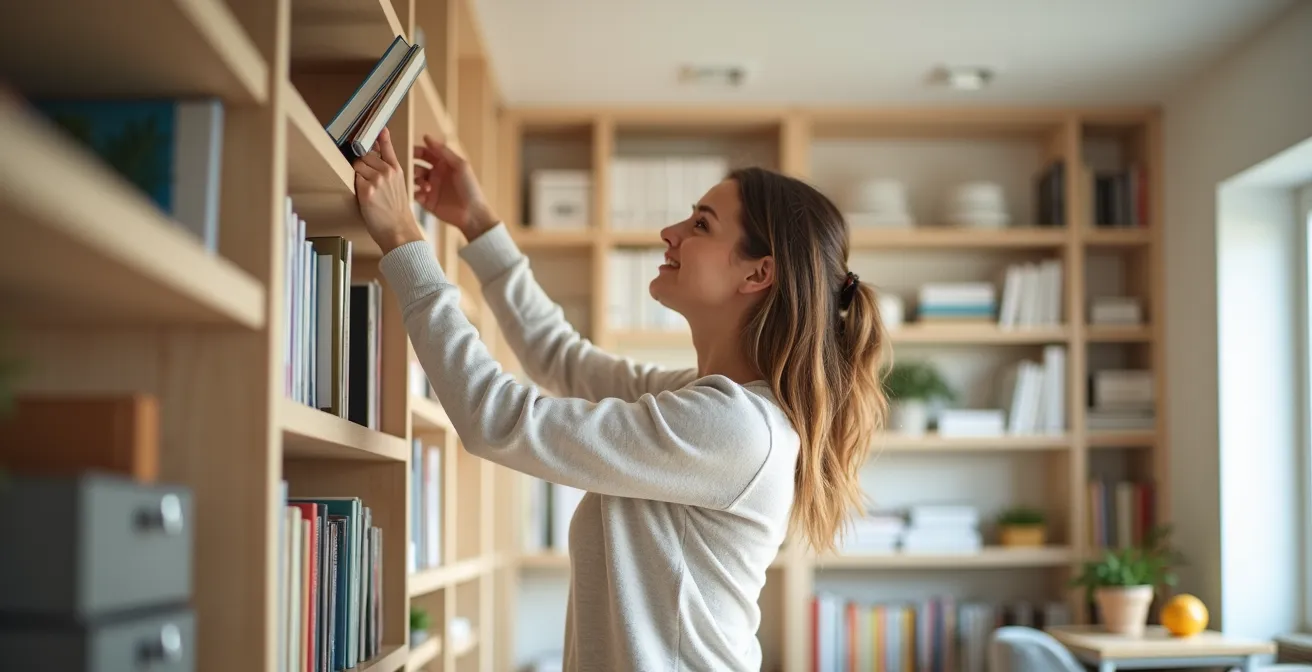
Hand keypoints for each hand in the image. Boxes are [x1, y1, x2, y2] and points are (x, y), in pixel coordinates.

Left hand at [353, 128, 425, 253]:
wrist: (399, 231)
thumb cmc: (397, 213)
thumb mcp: (398, 187)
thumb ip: (388, 171)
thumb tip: (371, 158)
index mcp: (397, 169)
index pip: (386, 146)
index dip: (380, 135)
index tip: (378, 126)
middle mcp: (387, 171)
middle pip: (364, 155)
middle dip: (361, 165)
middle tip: (366, 179)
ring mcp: (377, 179)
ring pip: (357, 166)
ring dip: (357, 176)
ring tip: (367, 190)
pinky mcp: (366, 190)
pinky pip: (354, 179)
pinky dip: (355, 186)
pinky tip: (365, 197)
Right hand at [414, 134, 498, 240]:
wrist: (472, 214)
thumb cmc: (470, 188)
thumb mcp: (460, 165)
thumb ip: (443, 151)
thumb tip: (426, 136)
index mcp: (443, 164)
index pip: (425, 153)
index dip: (416, 151)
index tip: (408, 150)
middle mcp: (435, 175)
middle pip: (416, 166)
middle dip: (412, 166)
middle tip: (410, 167)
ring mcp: (430, 188)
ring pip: (414, 180)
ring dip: (417, 180)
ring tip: (427, 186)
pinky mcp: (427, 202)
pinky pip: (415, 194)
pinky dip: (416, 193)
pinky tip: (423, 195)